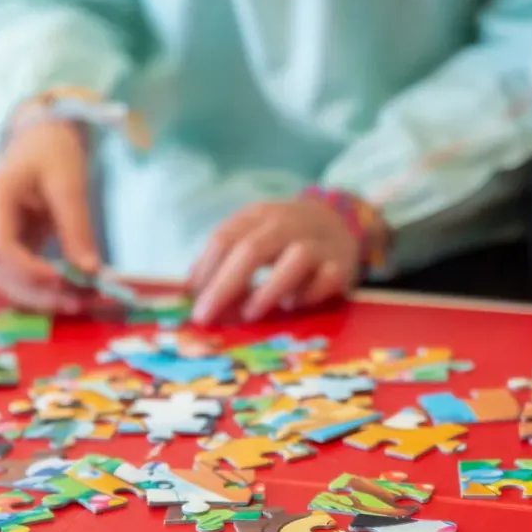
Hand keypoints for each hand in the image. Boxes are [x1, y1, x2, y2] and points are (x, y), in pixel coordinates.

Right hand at [0, 119, 100, 312]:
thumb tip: (90, 272)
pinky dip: (42, 290)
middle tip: (83, 300)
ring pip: (6, 283)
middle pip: (1, 273)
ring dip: (43, 298)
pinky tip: (71, 293)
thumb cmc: (51, 155)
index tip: (67, 281)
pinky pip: (15, 278)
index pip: (0, 248)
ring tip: (83, 299)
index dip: (30, 273)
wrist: (37, 143)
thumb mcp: (69, 186)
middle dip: (42, 293)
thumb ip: (77, 229)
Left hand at [189, 197, 373, 324]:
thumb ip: (225, 259)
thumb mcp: (254, 235)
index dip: (204, 270)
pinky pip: (326, 280)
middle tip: (205, 316)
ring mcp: (318, 244)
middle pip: (252, 250)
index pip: (225, 238)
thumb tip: (191, 291)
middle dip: (224, 286)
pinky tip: (291, 305)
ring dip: (268, 289)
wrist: (341, 223)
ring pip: (295, 259)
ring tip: (250, 313)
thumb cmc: (285, 238)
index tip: (191, 299)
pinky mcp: (340, 266)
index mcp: (260, 215)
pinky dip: (307, 295)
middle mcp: (288, 224)